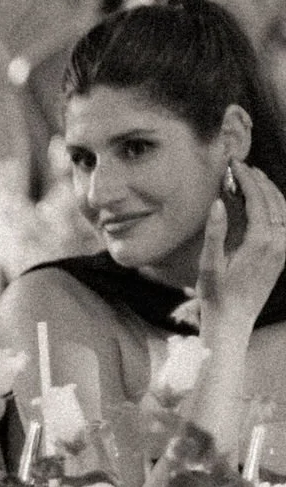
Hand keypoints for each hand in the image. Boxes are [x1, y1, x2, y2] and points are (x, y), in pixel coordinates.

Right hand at [198, 162, 285, 338]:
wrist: (233, 322)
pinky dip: (278, 206)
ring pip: (284, 210)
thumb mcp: (209, 264)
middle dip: (259, 181)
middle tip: (243, 167)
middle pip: (274, 201)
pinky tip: (267, 201)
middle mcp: (278, 243)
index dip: (247, 179)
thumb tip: (218, 203)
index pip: (259, 200)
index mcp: (261, 242)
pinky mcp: (283, 256)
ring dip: (271, 191)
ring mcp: (284, 250)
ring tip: (256, 177)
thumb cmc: (217, 295)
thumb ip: (215, 232)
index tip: (235, 165)